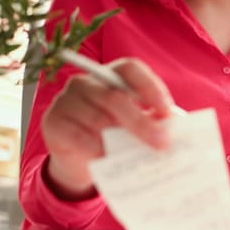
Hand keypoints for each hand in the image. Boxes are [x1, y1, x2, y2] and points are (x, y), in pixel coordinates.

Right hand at [41, 58, 174, 199]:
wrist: (79, 160)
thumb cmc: (113, 136)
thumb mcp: (133, 125)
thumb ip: (151, 121)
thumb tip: (175, 129)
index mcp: (110, 75)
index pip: (130, 69)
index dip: (150, 87)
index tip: (167, 112)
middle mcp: (85, 83)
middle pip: (116, 97)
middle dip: (142, 123)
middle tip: (162, 144)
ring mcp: (66, 101)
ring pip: (99, 120)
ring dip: (122, 140)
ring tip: (139, 156)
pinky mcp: (54, 123)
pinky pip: (80, 137)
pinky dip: (99, 150)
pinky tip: (111, 160)